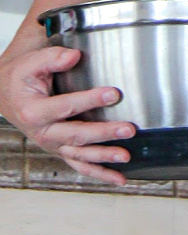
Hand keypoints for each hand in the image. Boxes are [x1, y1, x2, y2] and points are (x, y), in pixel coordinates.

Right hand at [0, 39, 133, 186]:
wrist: (7, 94)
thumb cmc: (21, 79)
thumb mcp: (31, 63)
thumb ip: (53, 58)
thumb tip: (74, 56)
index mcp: (35, 111)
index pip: (66, 107)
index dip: (90, 100)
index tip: (114, 94)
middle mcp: (43, 132)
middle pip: (76, 135)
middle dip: (104, 133)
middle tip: (128, 129)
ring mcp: (53, 144)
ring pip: (80, 155)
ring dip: (104, 156)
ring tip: (126, 156)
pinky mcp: (61, 149)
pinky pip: (80, 165)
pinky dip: (100, 173)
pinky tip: (118, 178)